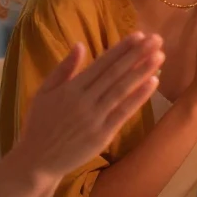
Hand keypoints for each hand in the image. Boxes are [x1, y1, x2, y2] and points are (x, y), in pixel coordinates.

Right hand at [15, 33, 164, 178]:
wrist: (36, 161)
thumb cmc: (39, 124)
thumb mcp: (43, 92)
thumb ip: (63, 69)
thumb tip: (80, 45)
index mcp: (70, 88)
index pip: (101, 63)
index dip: (121, 49)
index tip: (139, 36)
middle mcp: (84, 100)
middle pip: (115, 73)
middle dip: (137, 54)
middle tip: (157, 39)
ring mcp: (94, 118)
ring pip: (122, 89)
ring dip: (142, 71)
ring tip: (159, 55)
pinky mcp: (102, 134)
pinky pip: (124, 112)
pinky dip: (139, 97)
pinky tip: (153, 82)